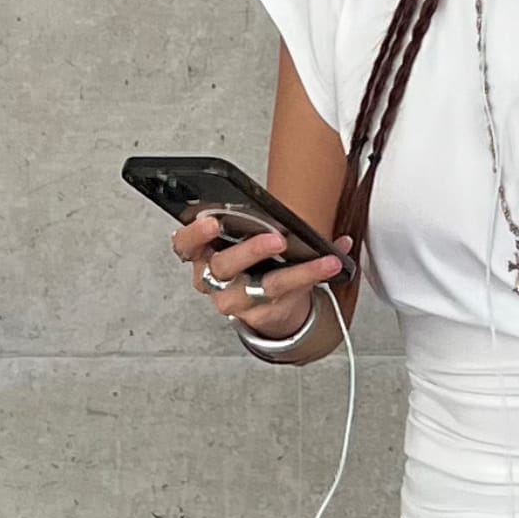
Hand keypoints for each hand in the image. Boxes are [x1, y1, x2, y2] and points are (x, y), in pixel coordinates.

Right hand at [173, 207, 349, 343]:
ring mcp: (236, 300)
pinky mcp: (261, 314)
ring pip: (266, 286)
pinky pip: (290, 295)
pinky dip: (315, 276)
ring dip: (299, 271)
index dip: (195, 234)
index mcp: (201, 254)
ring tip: (325, 259)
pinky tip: (332, 264)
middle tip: (276, 240)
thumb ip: (249, 219)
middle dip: (251, 251)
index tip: (211, 223)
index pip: (185, 244)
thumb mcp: (236, 239)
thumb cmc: (246, 261)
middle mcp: (213, 279)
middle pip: (225, 266)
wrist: (260, 304)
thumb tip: (285, 203)